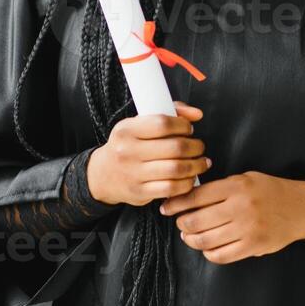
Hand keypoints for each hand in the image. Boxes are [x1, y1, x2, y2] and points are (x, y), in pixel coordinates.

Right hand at [87, 101, 207, 205]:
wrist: (103, 175)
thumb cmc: (128, 146)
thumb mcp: (139, 124)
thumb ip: (170, 113)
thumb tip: (197, 114)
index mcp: (127, 130)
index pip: (163, 123)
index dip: (183, 126)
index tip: (189, 129)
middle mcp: (127, 151)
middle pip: (174, 147)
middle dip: (195, 147)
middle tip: (199, 147)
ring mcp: (133, 173)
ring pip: (176, 169)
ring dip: (196, 166)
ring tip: (201, 162)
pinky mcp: (139, 192)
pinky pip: (171, 188)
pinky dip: (187, 183)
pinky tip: (190, 177)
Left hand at [162, 172, 304, 264]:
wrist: (300, 208)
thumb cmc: (270, 191)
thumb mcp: (246, 179)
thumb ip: (220, 188)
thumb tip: (188, 198)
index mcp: (236, 187)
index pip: (196, 197)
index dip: (176, 204)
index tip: (167, 208)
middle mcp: (240, 207)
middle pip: (195, 220)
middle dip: (181, 223)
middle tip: (180, 222)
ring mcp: (247, 229)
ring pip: (204, 240)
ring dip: (191, 239)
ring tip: (190, 236)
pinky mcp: (252, 246)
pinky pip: (220, 255)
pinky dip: (208, 252)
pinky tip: (208, 246)